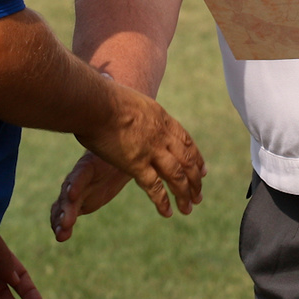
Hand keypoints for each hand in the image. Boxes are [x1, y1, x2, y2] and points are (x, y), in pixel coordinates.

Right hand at [50, 151, 132, 241]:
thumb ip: (127, 165)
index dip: (75, 184)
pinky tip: (60, 236)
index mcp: (88, 166)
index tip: (72, 194)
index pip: (80, 174)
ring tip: (60, 235)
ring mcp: (74, 192)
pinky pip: (66, 213)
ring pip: (63, 206)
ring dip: (60, 220)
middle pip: (69, 194)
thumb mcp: (122, 159)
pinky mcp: (77, 203)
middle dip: (66, 209)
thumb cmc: (118, 158)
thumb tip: (143, 166)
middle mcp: (77, 179)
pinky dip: (61, 224)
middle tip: (65, 224)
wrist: (112, 164)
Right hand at [74, 85, 204, 220]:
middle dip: (194, 180)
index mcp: (161, 118)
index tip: (202, 170)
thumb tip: (111, 86)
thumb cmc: (101, 96)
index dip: (196, 157)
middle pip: (186, 160)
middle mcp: (162, 135)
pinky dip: (163, 201)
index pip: (186, 140)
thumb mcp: (126, 97)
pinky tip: (168, 212)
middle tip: (199, 194)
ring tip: (188, 208)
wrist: (96, 102)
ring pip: (176, 176)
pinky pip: (154, 187)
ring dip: (184, 194)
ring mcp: (151, 150)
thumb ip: (127, 103)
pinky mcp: (136, 164)